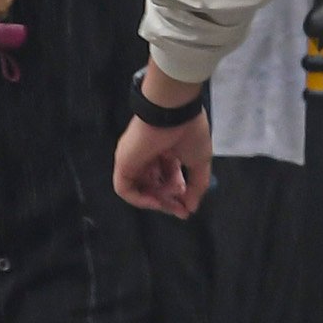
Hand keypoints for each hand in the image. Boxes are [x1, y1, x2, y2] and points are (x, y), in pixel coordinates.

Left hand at [114, 94, 216, 219]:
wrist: (174, 112)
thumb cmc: (189, 132)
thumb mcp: (199, 162)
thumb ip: (196, 187)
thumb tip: (191, 208)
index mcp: (165, 152)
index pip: (167, 180)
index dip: (177, 196)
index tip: (188, 208)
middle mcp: (147, 156)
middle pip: (154, 187)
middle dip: (169, 201)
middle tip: (182, 210)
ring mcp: (133, 159)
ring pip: (142, 189)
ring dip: (159, 198)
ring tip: (174, 196)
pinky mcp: (123, 162)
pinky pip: (125, 189)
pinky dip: (140, 200)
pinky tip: (157, 201)